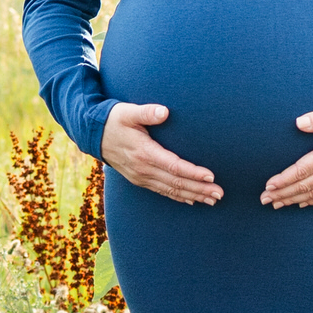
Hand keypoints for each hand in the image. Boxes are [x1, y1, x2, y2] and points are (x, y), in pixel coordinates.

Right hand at [101, 103, 221, 204]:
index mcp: (144, 153)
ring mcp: (141, 177)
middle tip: (219, 194)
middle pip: (176, 183)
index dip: (193, 173)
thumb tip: (164, 112)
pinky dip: (178, 197)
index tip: (211, 176)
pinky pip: (162, 191)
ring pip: (171, 191)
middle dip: (199, 189)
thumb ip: (147, 112)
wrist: (92, 134)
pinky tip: (192, 201)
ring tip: (212, 200)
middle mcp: (143, 169)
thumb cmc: (113, 119)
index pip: (174, 166)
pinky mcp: (139, 179)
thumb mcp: (128, 112)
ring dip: (193, 196)